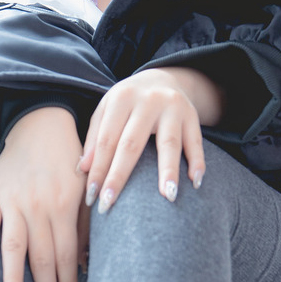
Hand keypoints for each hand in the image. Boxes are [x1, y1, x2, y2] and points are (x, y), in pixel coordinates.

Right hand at [0, 106, 86, 281]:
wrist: (41, 123)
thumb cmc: (68, 160)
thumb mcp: (84, 189)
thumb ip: (83, 226)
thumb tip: (84, 265)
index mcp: (64, 207)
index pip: (66, 257)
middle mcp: (38, 207)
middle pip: (42, 260)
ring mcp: (13, 201)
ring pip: (13, 248)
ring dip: (13, 281)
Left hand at [78, 67, 223, 212]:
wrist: (163, 78)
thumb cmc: (129, 102)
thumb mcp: (107, 110)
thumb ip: (95, 137)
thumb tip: (82, 170)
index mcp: (122, 98)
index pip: (106, 140)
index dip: (98, 169)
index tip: (92, 196)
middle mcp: (148, 101)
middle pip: (132, 144)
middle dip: (119, 176)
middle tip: (110, 203)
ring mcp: (173, 107)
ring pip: (169, 143)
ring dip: (168, 171)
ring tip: (167, 196)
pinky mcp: (193, 116)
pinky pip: (196, 141)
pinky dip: (198, 161)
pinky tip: (195, 182)